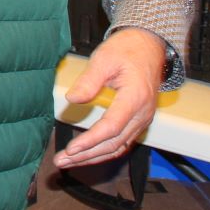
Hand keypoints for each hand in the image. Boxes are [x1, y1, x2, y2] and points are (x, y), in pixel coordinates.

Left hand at [55, 27, 167, 167]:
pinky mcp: (138, 121)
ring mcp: (142, 120)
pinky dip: (103, 152)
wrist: (148, 48)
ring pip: (118, 147)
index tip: (71, 149)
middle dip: (86, 155)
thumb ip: (89, 81)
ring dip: (93, 157)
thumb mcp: (104, 59)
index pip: (111, 127)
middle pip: (113, 143)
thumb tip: (72, 99)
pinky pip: (121, 143)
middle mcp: (142, 114)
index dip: (90, 140)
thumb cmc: (127, 50)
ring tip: (68, 162)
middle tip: (61, 160)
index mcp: (135, 98)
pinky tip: (86, 155)